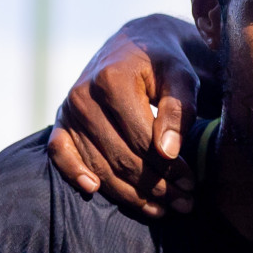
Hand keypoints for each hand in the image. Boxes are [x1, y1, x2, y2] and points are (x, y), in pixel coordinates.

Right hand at [46, 15, 206, 216]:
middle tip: (184, 203)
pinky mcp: (61, 120)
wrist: (135, 44)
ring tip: (162, 208)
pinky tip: (93, 189)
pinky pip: (60, 153)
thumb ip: (178, 110)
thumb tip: (167, 152)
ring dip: (129, 193)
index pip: (141, 139)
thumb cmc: (163, 63)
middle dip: (155, 186)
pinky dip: (74, 173)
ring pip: (98, 164)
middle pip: (121, 157)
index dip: (168, 167)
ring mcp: (69, 109)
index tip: (192, 184)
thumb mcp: (181, 77)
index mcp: (113, 81)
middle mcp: (84, 95)